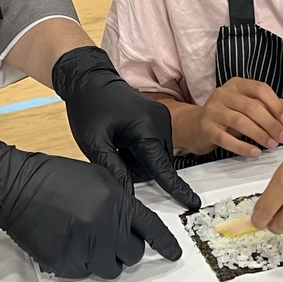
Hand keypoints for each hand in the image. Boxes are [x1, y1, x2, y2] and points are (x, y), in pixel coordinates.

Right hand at [0, 140, 181, 278]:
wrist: (17, 188)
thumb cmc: (54, 178)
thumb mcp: (97, 177)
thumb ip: (119, 200)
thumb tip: (131, 223)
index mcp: (116, 203)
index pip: (150, 228)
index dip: (164, 244)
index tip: (173, 255)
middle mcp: (106, 228)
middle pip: (132, 255)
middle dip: (124, 248)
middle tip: (107, 237)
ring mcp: (86, 248)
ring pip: (111, 268)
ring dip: (104, 259)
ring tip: (85, 240)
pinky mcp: (67, 264)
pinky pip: (85, 274)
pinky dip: (81, 263)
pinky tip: (68, 244)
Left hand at [52, 46, 198, 209]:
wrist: (89, 78)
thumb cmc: (90, 107)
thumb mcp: (94, 142)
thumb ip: (112, 169)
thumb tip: (127, 193)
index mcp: (146, 129)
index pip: (162, 168)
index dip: (176, 189)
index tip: (193, 203)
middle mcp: (161, 123)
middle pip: (156, 164)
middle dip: (136, 167)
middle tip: (112, 152)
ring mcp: (162, 119)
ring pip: (156, 156)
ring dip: (137, 159)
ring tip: (116, 142)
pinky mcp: (159, 118)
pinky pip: (155, 145)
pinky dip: (140, 148)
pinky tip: (123, 137)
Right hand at [176, 79, 282, 157]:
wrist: (195, 126)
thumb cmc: (227, 115)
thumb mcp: (248, 107)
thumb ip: (271, 106)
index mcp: (236, 84)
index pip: (260, 89)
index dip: (275, 104)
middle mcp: (223, 94)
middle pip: (252, 107)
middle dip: (270, 123)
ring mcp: (212, 110)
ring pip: (240, 121)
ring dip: (259, 134)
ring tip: (272, 145)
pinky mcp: (206, 128)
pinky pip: (226, 138)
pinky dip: (242, 146)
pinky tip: (254, 152)